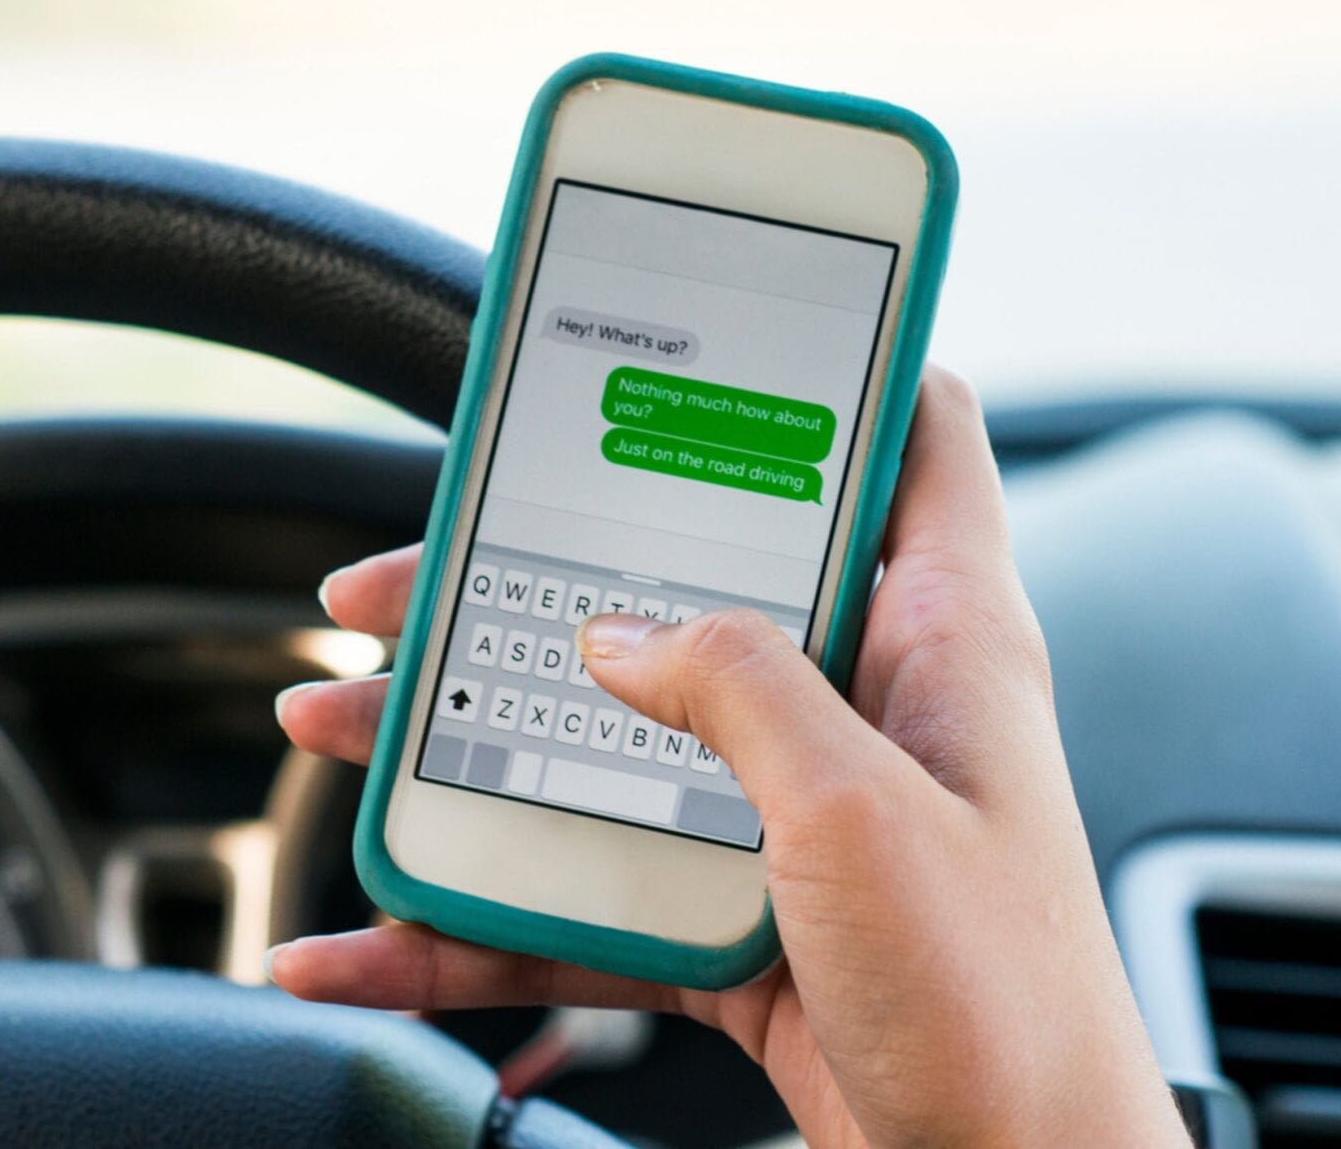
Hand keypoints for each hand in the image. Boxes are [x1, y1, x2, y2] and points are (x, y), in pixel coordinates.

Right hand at [268, 370, 1186, 1148]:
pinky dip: (475, 921)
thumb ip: (736, 690)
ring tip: (336, 732)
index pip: (914, 438)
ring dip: (462, 746)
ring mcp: (791, 818)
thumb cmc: (1005, 1009)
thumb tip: (616, 632)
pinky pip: (582, 895)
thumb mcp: (860, 812)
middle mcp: (860, 708)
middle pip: (679, 595)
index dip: (834, 365)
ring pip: (602, 742)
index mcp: (934, 638)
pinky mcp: (739, 923)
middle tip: (396, 583)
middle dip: (528, 583)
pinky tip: (369, 941)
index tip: (704, 331)